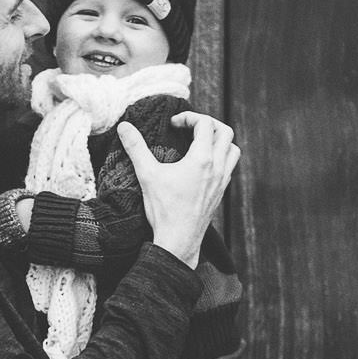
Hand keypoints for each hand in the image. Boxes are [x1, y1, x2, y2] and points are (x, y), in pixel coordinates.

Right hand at [118, 113, 238, 267]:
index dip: (189, 117)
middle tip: (189, 128)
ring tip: (200, 143)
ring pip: (233, 149)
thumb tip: (124, 126)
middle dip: (208, 124)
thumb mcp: (147, 175)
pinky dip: (221, 158)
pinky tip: (203, 165)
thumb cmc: (164, 210)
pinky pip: (229, 167)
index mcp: (202, 159)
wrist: (178, 241)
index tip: (174, 124)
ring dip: (220, 140)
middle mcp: (217, 167)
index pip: (205, 123)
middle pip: (226, 132)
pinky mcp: (220, 193)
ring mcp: (222, 181)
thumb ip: (136, 148)